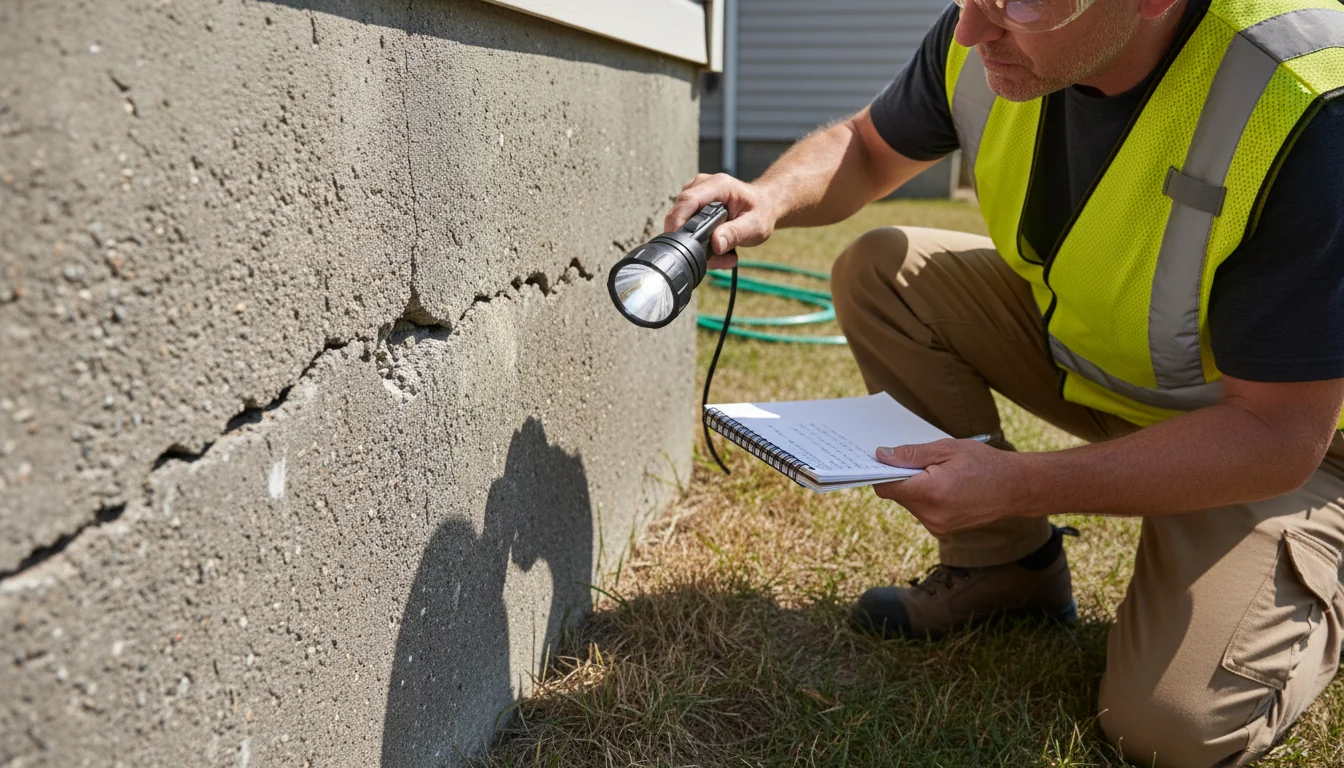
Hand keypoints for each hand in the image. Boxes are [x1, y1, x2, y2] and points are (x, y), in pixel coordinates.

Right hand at [664, 173, 778, 268]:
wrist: (764, 205)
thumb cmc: (761, 212)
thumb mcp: (755, 226)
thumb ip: (735, 234)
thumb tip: (716, 244)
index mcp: (719, 185)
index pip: (688, 200)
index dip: (678, 221)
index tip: (678, 243)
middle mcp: (702, 185)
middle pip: (680, 213)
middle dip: (689, 241)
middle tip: (714, 260)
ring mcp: (695, 194)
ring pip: (682, 223)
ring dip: (696, 245)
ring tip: (721, 257)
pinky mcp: (692, 205)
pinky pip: (686, 226)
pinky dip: (698, 242)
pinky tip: (716, 251)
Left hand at [871, 439, 1029, 535]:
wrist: (1016, 488)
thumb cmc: (984, 463)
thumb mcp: (947, 449)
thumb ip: (911, 454)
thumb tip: (881, 455)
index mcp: (931, 492)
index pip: (886, 487)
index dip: (879, 472)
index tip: (880, 460)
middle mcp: (932, 515)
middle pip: (897, 495)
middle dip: (901, 477)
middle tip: (920, 462)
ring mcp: (937, 526)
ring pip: (908, 504)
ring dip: (914, 488)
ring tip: (938, 473)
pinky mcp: (942, 530)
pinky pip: (921, 511)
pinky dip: (925, 498)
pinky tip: (944, 486)